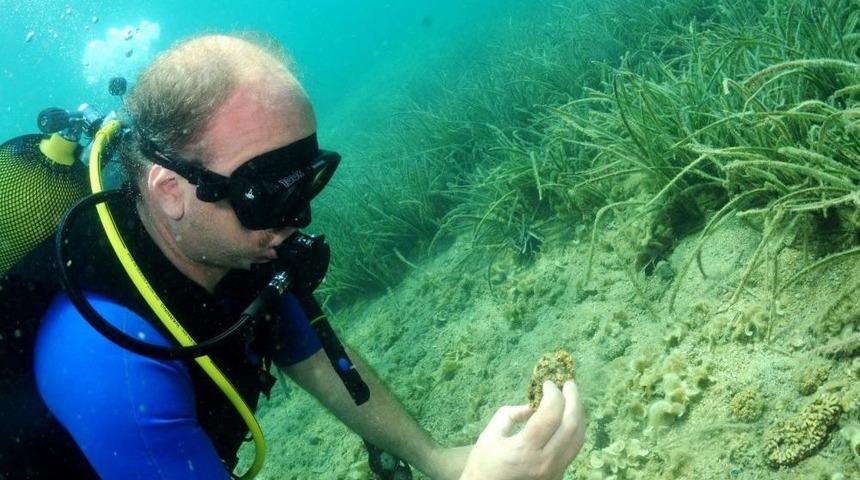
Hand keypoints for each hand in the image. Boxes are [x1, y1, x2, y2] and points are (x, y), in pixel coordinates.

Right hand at [459, 381, 584, 479]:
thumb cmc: (484, 463)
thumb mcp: (490, 434)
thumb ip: (511, 414)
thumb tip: (532, 405)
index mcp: (524, 450)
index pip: (549, 416)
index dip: (552, 395)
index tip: (547, 382)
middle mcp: (544, 462)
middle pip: (570, 426)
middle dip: (573, 399)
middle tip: (568, 384)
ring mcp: (554, 471)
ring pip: (578, 439)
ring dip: (578, 415)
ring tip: (572, 398)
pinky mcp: (558, 476)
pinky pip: (573, 449)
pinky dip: (574, 430)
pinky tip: (568, 418)